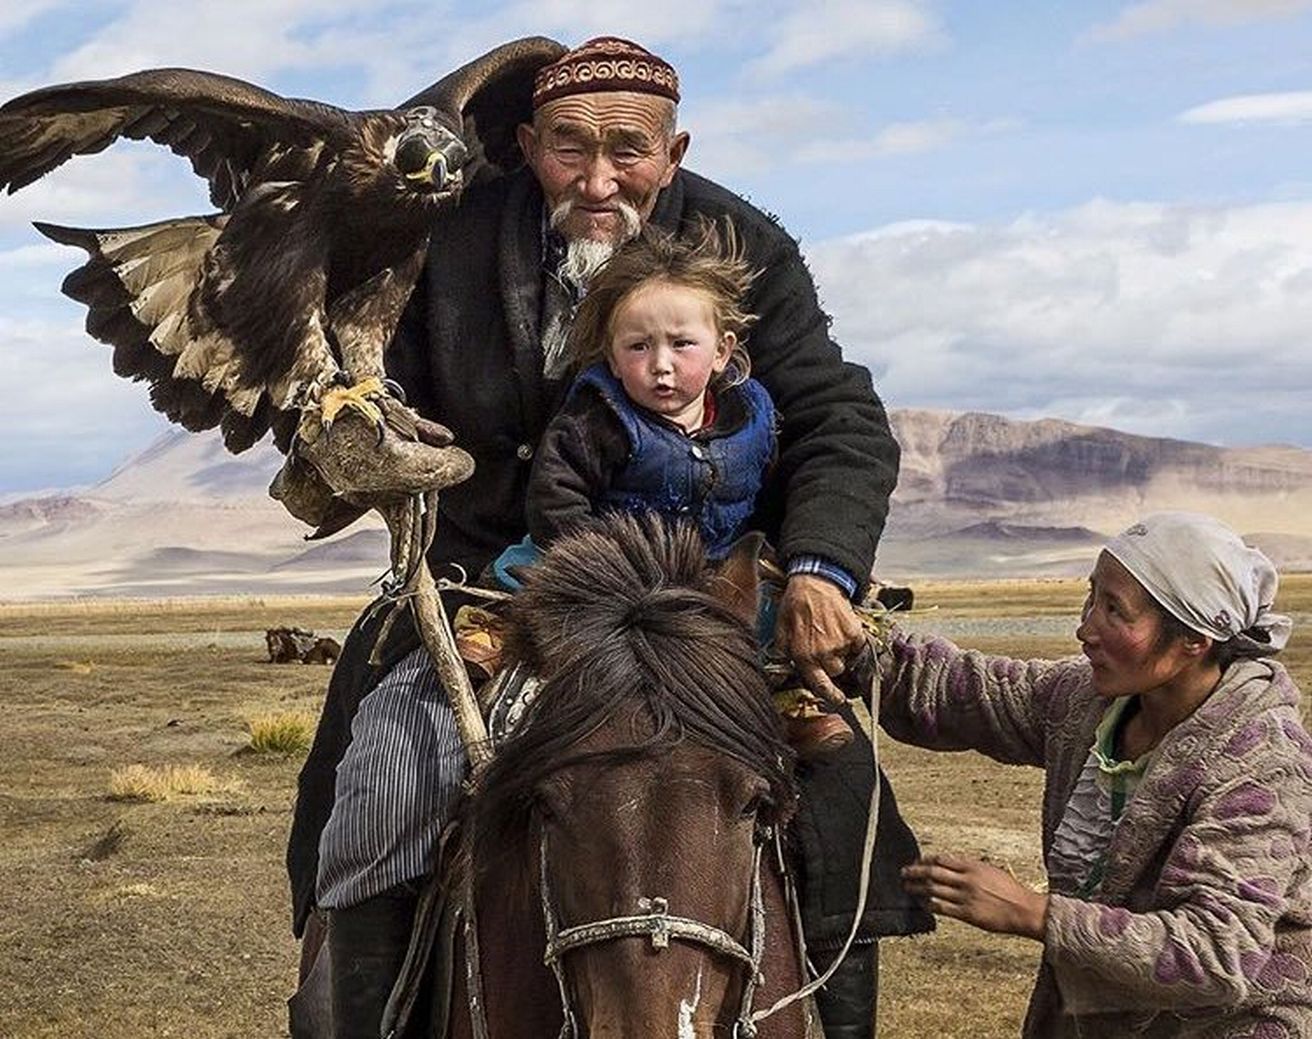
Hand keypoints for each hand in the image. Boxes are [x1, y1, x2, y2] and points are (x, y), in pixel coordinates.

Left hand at [775, 573, 864, 704]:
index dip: (830, 696)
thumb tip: (779, 678)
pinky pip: (858, 646)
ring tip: (830, 634)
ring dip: (841, 651)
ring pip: (846, 659)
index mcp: (803, 655)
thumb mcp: (780, 631)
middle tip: (825, 648)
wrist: (814, 583)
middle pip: (835, 672)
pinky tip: (841, 627)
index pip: (819, 686)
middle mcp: (823, 653)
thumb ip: (781, 656)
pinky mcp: (854, 632)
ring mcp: (840, 643)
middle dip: (831, 664)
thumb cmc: (795, 606)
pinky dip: (852, 640)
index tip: (838, 699)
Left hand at [901, 854, 1048, 939]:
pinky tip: (922, 903)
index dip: (925, 860)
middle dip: (915, 871)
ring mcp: (965, 897)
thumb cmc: (1010, 890)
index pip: (941, 859)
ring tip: (907, 887)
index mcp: (972, 866)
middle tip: (904, 872)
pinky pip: (942, 908)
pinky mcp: (967, 914)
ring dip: (917, 888)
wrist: (1023, 909)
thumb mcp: (990, 870)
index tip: (917, 861)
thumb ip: (971, 868)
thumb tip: (954, 866)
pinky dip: (929, 904)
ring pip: (934, 890)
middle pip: (933, 872)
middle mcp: (966, 880)